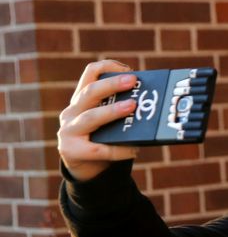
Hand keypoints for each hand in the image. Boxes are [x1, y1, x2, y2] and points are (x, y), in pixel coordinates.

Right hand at [57, 60, 139, 181]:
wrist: (85, 170)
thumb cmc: (102, 140)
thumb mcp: (106, 121)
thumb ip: (119, 110)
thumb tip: (150, 105)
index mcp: (81, 100)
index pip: (90, 74)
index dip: (108, 67)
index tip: (129, 69)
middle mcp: (71, 112)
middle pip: (89, 92)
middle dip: (112, 84)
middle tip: (132, 81)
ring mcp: (68, 131)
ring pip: (91, 117)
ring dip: (112, 111)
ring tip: (132, 107)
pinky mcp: (71, 151)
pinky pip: (99, 149)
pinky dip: (119, 150)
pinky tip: (134, 150)